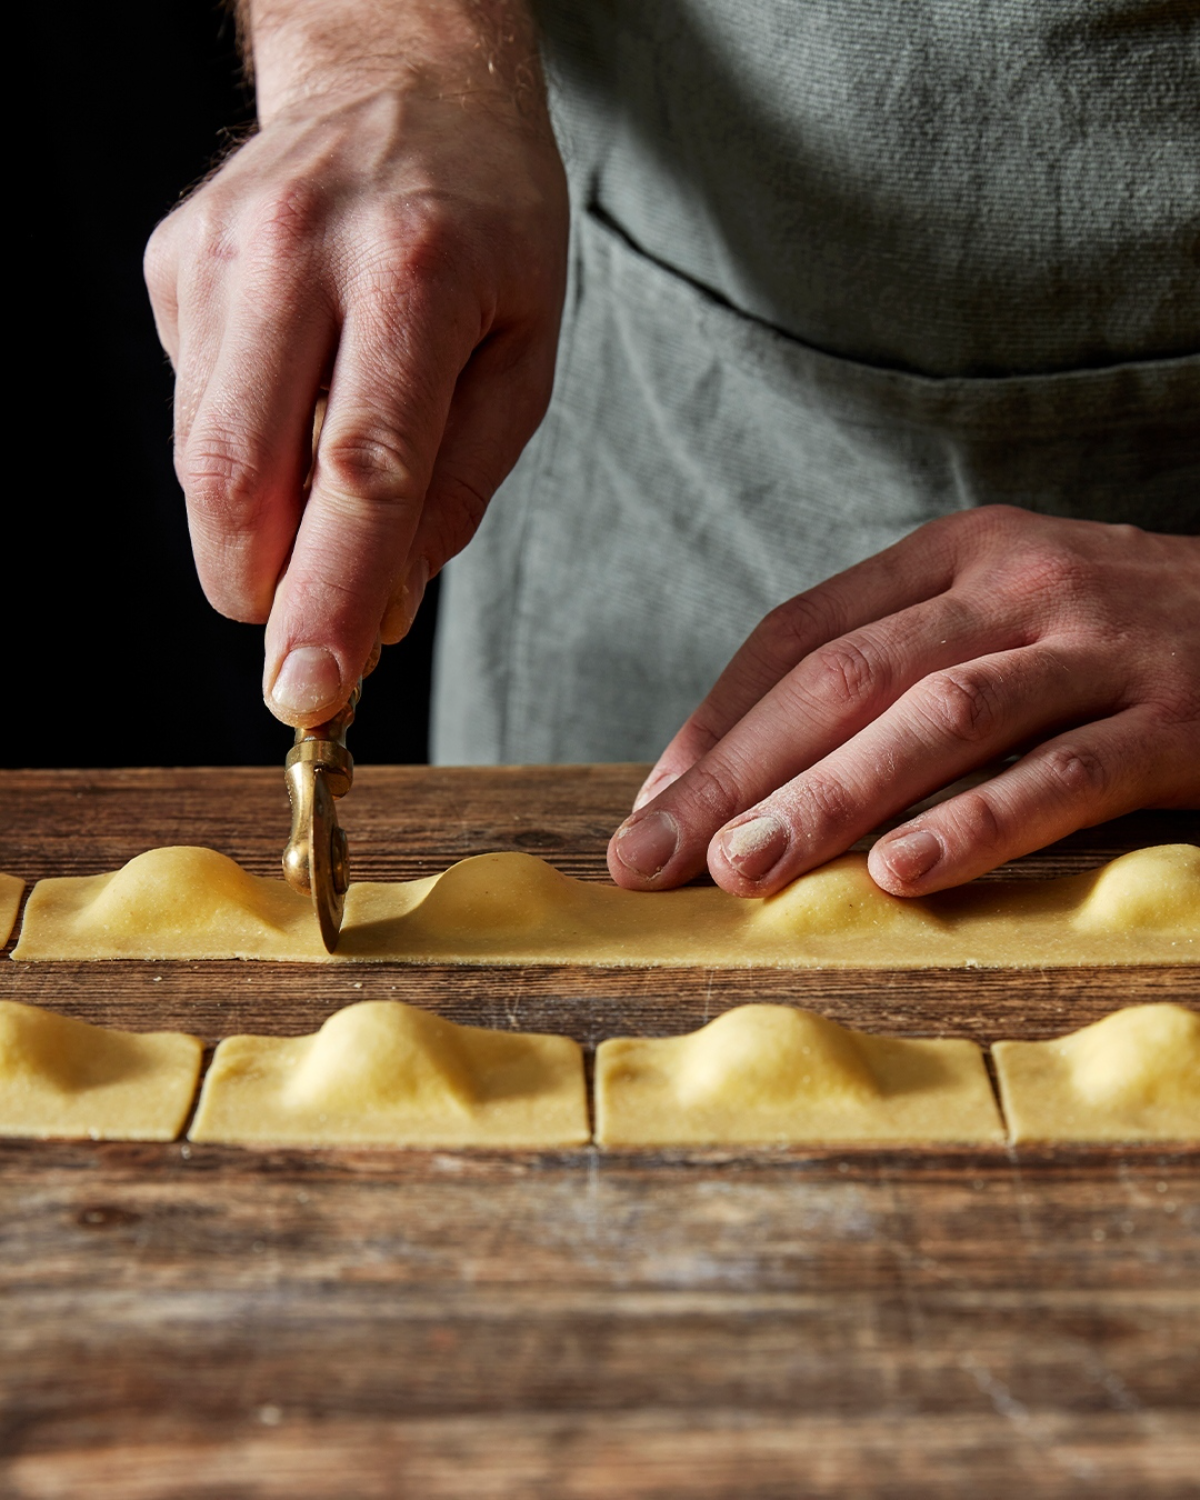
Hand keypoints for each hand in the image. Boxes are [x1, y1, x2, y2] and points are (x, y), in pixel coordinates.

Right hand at [144, 0, 566, 724]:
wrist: (401, 77)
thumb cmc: (487, 227)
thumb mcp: (523, 357)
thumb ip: (458, 490)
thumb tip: (379, 610)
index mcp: (416, 275)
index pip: (360, 472)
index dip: (326, 597)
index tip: (308, 696)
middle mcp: (299, 253)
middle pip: (238, 474)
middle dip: (262, 587)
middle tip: (306, 627)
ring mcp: (219, 252)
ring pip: (199, 457)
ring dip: (254, 525)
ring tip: (325, 480)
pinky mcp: (173, 264)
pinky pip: (193, 408)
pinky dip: (243, 451)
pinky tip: (294, 393)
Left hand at [608, 506, 1199, 896]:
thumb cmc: (1128, 641)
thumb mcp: (1010, 617)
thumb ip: (907, 668)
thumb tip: (765, 778)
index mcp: (960, 554)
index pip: (803, 631)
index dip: (717, 721)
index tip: (652, 804)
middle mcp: (1019, 582)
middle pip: (846, 676)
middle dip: (737, 773)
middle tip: (654, 858)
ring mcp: (1102, 644)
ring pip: (939, 718)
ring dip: (829, 798)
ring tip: (746, 871)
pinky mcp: (1180, 718)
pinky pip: (1062, 774)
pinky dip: (978, 826)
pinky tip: (902, 876)